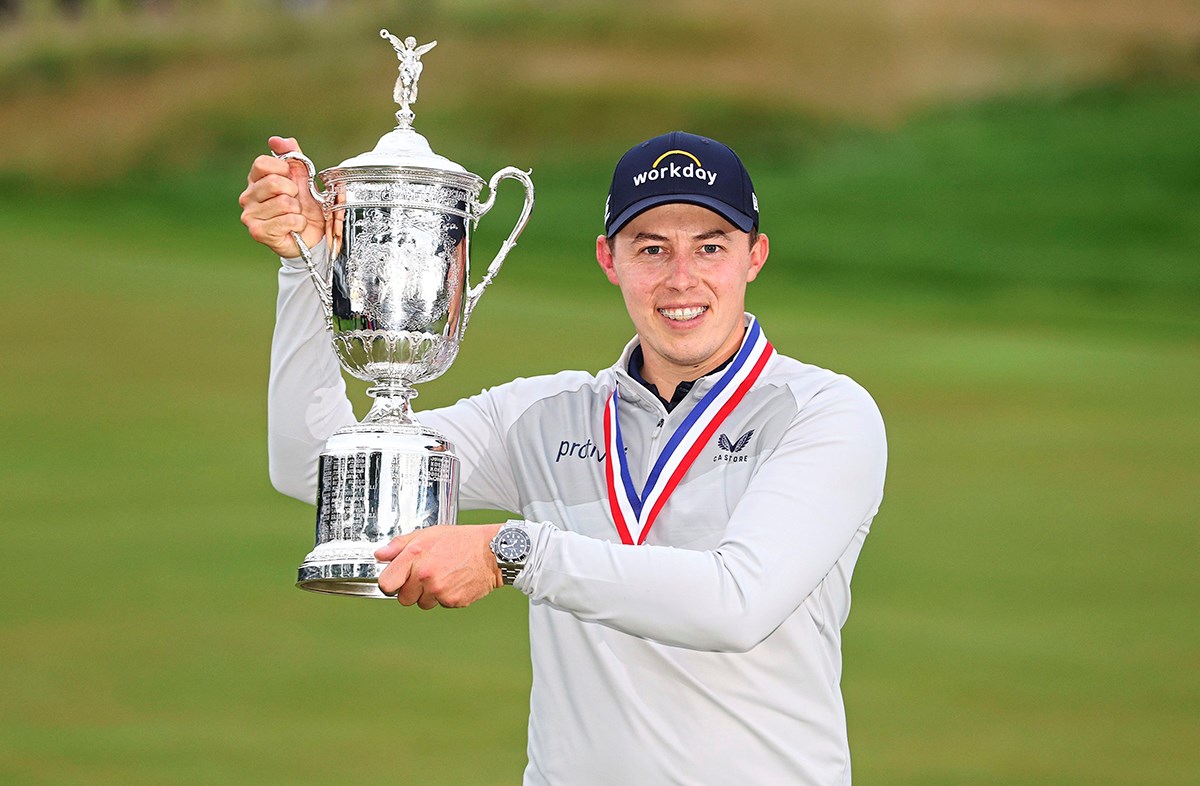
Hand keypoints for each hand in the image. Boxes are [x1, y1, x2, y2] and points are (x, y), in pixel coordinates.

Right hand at [238, 136, 325, 256]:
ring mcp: (250, 215)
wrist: (312, 236)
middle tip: (295, 201)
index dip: (283, 170)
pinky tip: (294, 228)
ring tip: (294, 216)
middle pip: (273, 182)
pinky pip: (288, 220)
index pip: (262, 163)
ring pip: (284, 203)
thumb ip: (291, 155)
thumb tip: (275, 140)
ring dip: (297, 210)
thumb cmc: (305, 206)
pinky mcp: (258, 232)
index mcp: (255, 180)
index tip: (292, 180)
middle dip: (294, 192)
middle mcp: (247, 197)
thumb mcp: (302, 177)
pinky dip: (299, 224)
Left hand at [375, 524, 503, 608]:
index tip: (397, 579)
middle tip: (426, 576)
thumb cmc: (461, 541)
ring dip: (429, 595)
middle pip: (403, 598)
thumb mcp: (428, 534)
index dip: (391, 582)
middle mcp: (424, 575)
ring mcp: (438, 590)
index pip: (386, 583)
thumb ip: (400, 545)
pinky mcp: (452, 601)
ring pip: (422, 603)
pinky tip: (454, 582)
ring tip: (443, 576)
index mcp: (415, 556)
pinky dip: (446, 597)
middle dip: (412, 589)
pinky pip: (440, 605)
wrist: (491, 552)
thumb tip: (380, 555)